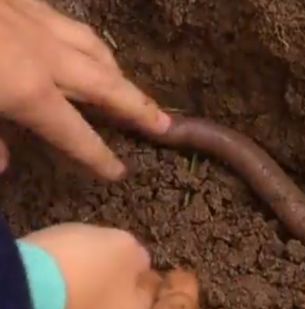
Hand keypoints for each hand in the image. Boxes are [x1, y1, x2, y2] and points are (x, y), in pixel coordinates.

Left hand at [0, 0, 170, 179]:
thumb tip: (3, 165)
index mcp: (26, 88)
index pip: (75, 133)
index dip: (98, 156)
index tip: (120, 172)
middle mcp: (43, 55)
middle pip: (105, 85)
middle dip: (137, 107)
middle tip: (165, 124)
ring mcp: (33, 21)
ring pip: (91, 47)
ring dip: (115, 71)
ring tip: (129, 86)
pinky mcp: (21, 0)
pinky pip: (64, 21)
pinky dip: (81, 39)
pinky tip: (78, 44)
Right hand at [20, 223, 198, 308]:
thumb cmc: (76, 280)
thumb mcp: (120, 251)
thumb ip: (138, 260)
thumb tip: (134, 269)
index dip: (184, 293)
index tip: (181, 271)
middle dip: (148, 300)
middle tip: (149, 275)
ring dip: (117, 304)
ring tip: (115, 275)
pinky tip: (81, 287)